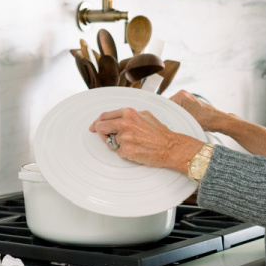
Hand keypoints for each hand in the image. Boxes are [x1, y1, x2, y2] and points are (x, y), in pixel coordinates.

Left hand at [89, 108, 203, 170]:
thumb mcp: (144, 115)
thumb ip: (128, 115)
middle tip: (108, 138)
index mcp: (128, 112)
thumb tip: (114, 118)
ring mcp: (124, 137)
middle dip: (102, 134)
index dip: (97, 123)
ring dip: (118, 144)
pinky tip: (136, 150)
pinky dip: (125, 153)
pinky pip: (118, 152)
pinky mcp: (126, 151)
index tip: (94, 127)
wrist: (171, 147)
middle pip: (101, 127)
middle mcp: (125, 123)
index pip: (105, 116)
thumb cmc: (160, 133)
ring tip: (133, 143)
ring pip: (110, 142)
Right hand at [169, 90, 226, 132]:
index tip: (164, 121)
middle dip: (169, 115)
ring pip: (174, 108)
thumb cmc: (205, 120)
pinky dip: (180, 115)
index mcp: (181, 95)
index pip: (165, 104)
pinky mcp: (190, 103)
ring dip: (175, 116)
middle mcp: (183, 94)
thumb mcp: (184, 119)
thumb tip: (163, 119)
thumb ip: (172, 117)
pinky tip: (183, 121)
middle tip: (171, 123)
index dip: (164, 114)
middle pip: (169, 106)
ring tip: (179, 122)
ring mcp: (187, 98)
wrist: (217, 120)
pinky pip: (180, 109)